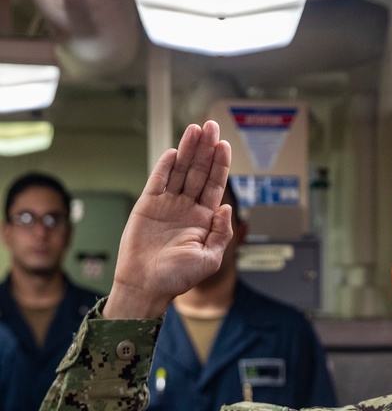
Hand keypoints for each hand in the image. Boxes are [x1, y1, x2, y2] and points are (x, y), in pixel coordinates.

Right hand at [104, 121, 233, 319]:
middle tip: (211, 126)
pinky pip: (158, 179)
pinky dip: (165, 165)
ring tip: (195, 129)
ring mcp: (167, 205)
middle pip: (198, 171)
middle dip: (205, 149)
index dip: (219, 165)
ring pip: (180, 171)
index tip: (223, 145)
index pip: (214, 185)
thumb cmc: (177, 278)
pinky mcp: (147, 204)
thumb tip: (226, 206)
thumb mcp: (209, 259)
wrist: (146, 284)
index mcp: (204, 220)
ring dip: (188, 150)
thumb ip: (221, 233)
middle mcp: (187, 208)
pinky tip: (174, 150)